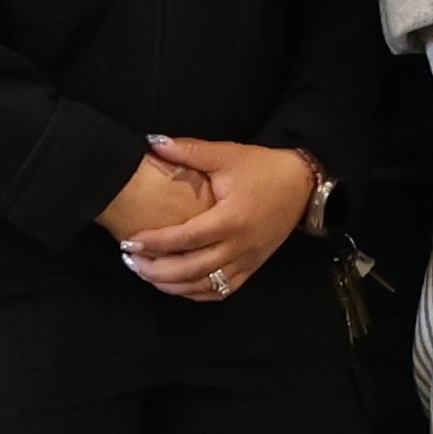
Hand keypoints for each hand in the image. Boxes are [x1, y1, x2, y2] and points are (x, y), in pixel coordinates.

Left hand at [120, 135, 317, 299]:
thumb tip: (153, 141)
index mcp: (231, 219)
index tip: (131, 240)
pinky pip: (220, 291)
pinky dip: (195, 292)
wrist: (302, 183)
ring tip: (146, 272)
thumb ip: (189, 151)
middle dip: (156, 269)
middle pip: (191, 270)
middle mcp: (239, 246)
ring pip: (203, 286)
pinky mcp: (251, 268)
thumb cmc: (262, 168)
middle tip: (131, 259)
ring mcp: (246, 261)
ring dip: (171, 285)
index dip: (155, 242)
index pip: (186, 239)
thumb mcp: (226, 154)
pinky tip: (175, 284)